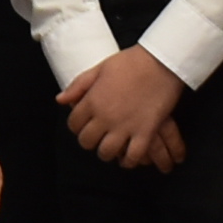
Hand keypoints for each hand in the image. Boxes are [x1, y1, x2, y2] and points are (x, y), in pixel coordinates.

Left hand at [60, 48, 187, 171]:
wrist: (161, 61)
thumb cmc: (131, 61)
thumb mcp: (100, 68)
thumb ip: (78, 85)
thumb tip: (60, 100)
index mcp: (92, 101)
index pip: (74, 124)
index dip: (77, 126)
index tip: (85, 124)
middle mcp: (105, 117)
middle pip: (87, 141)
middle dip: (90, 141)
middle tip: (98, 136)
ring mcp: (125, 126)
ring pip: (107, 152)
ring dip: (108, 152)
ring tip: (112, 146)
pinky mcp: (145, 132)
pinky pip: (133, 156)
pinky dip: (129, 160)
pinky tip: (128, 157)